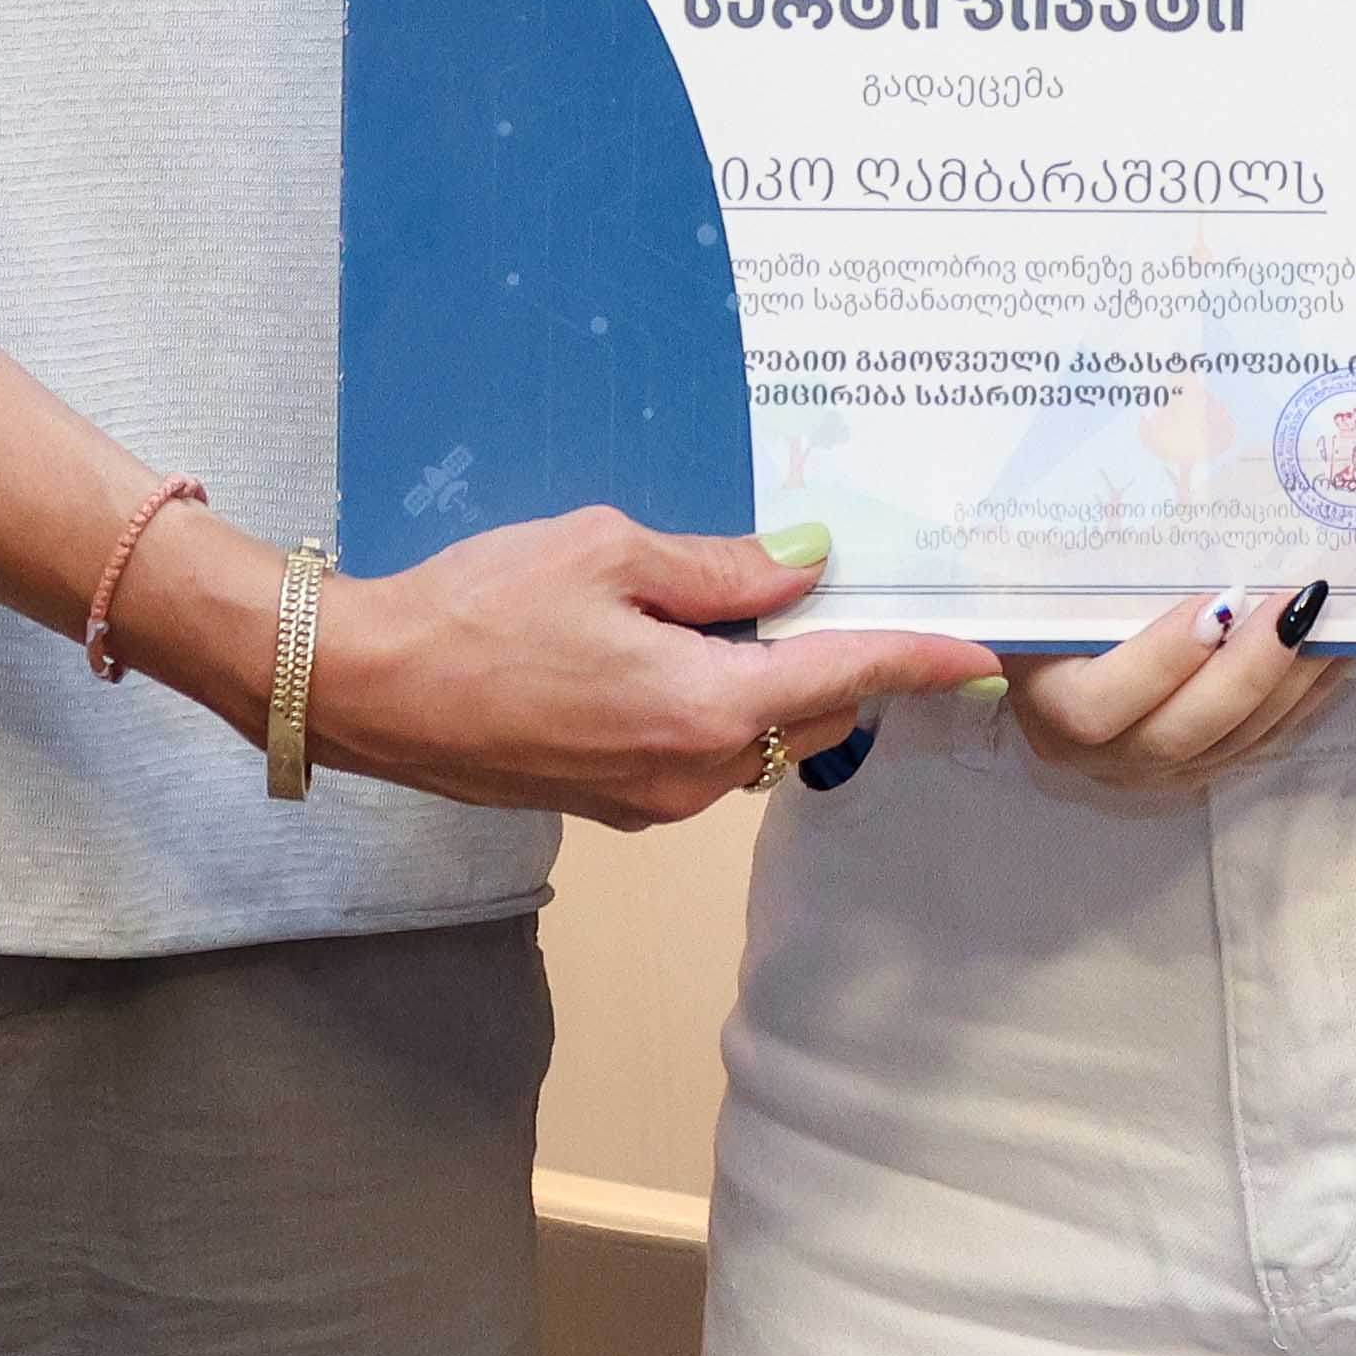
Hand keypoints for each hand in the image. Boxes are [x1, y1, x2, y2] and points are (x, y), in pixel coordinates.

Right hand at [311, 510, 998, 828]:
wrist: (370, 687)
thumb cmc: (477, 608)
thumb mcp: (603, 550)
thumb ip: (716, 567)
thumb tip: (803, 567)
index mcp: (702, 706)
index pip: (844, 675)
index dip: (920, 660)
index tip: (984, 654)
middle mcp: (692, 773)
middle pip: (810, 715)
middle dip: (840, 662)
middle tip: (848, 594)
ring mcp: (653, 800)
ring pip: (759, 742)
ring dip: (773, 685)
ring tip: (740, 613)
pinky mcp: (615, 805)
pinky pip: (705, 758)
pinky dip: (720, 709)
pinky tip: (680, 652)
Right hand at [1007, 580, 1344, 795]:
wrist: (1055, 648)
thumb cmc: (1050, 597)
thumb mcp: (1050, 577)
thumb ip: (1084, 560)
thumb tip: (1151, 487)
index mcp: (1045, 705)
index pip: (1095, 706)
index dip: (1159, 662)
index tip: (1218, 600)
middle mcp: (1097, 754)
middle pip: (1177, 734)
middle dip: (1247, 671)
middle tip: (1296, 604)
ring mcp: (1150, 771)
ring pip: (1227, 745)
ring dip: (1288, 684)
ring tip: (1327, 621)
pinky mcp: (1194, 770)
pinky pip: (1254, 745)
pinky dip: (1299, 701)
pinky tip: (1330, 654)